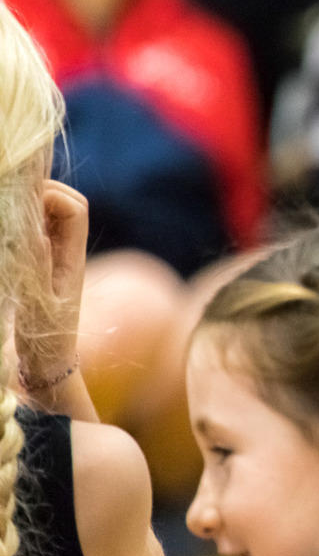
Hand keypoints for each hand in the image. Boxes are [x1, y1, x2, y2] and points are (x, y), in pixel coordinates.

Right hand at [14, 181, 88, 389]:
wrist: (49, 364)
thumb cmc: (45, 340)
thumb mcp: (38, 303)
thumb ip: (38, 265)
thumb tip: (37, 229)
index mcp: (73, 256)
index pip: (75, 207)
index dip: (51, 195)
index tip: (21, 206)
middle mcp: (68, 251)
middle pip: (66, 202)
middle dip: (41, 191)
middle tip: (10, 200)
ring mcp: (56, 255)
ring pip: (51, 212)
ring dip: (31, 204)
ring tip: (7, 212)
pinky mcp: (42, 263)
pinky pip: (38, 229)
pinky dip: (24, 220)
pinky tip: (7, 229)